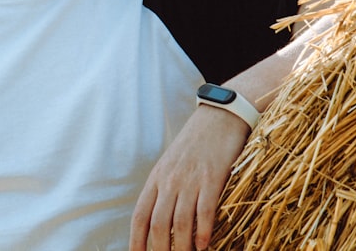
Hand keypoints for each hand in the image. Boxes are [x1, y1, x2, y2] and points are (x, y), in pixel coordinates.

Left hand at [129, 105, 249, 250]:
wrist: (219, 117)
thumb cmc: (195, 144)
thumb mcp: (170, 164)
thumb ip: (164, 189)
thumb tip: (160, 220)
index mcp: (157, 178)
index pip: (140, 216)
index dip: (137, 241)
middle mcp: (170, 180)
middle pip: (158, 224)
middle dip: (160, 250)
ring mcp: (191, 179)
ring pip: (181, 222)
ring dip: (182, 247)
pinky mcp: (212, 177)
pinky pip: (205, 210)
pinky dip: (203, 231)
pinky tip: (203, 245)